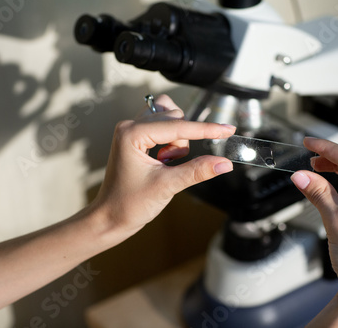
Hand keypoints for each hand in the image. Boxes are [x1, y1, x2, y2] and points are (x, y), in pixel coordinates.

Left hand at [93, 94, 235, 237]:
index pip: (178, 126)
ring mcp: (133, 129)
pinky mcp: (137, 137)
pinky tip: (163, 159)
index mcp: (132, 133)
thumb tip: (224, 163)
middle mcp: (130, 126)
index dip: (206, 130)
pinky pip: (164, 126)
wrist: (110, 218)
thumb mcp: (167, 186)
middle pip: (175, 118)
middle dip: (181, 142)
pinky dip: (171, 141)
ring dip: (177, 140)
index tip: (228, 130)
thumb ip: (197, 171)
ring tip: (165, 163)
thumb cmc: (128, 204)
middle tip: (170, 165)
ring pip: (171, 119)